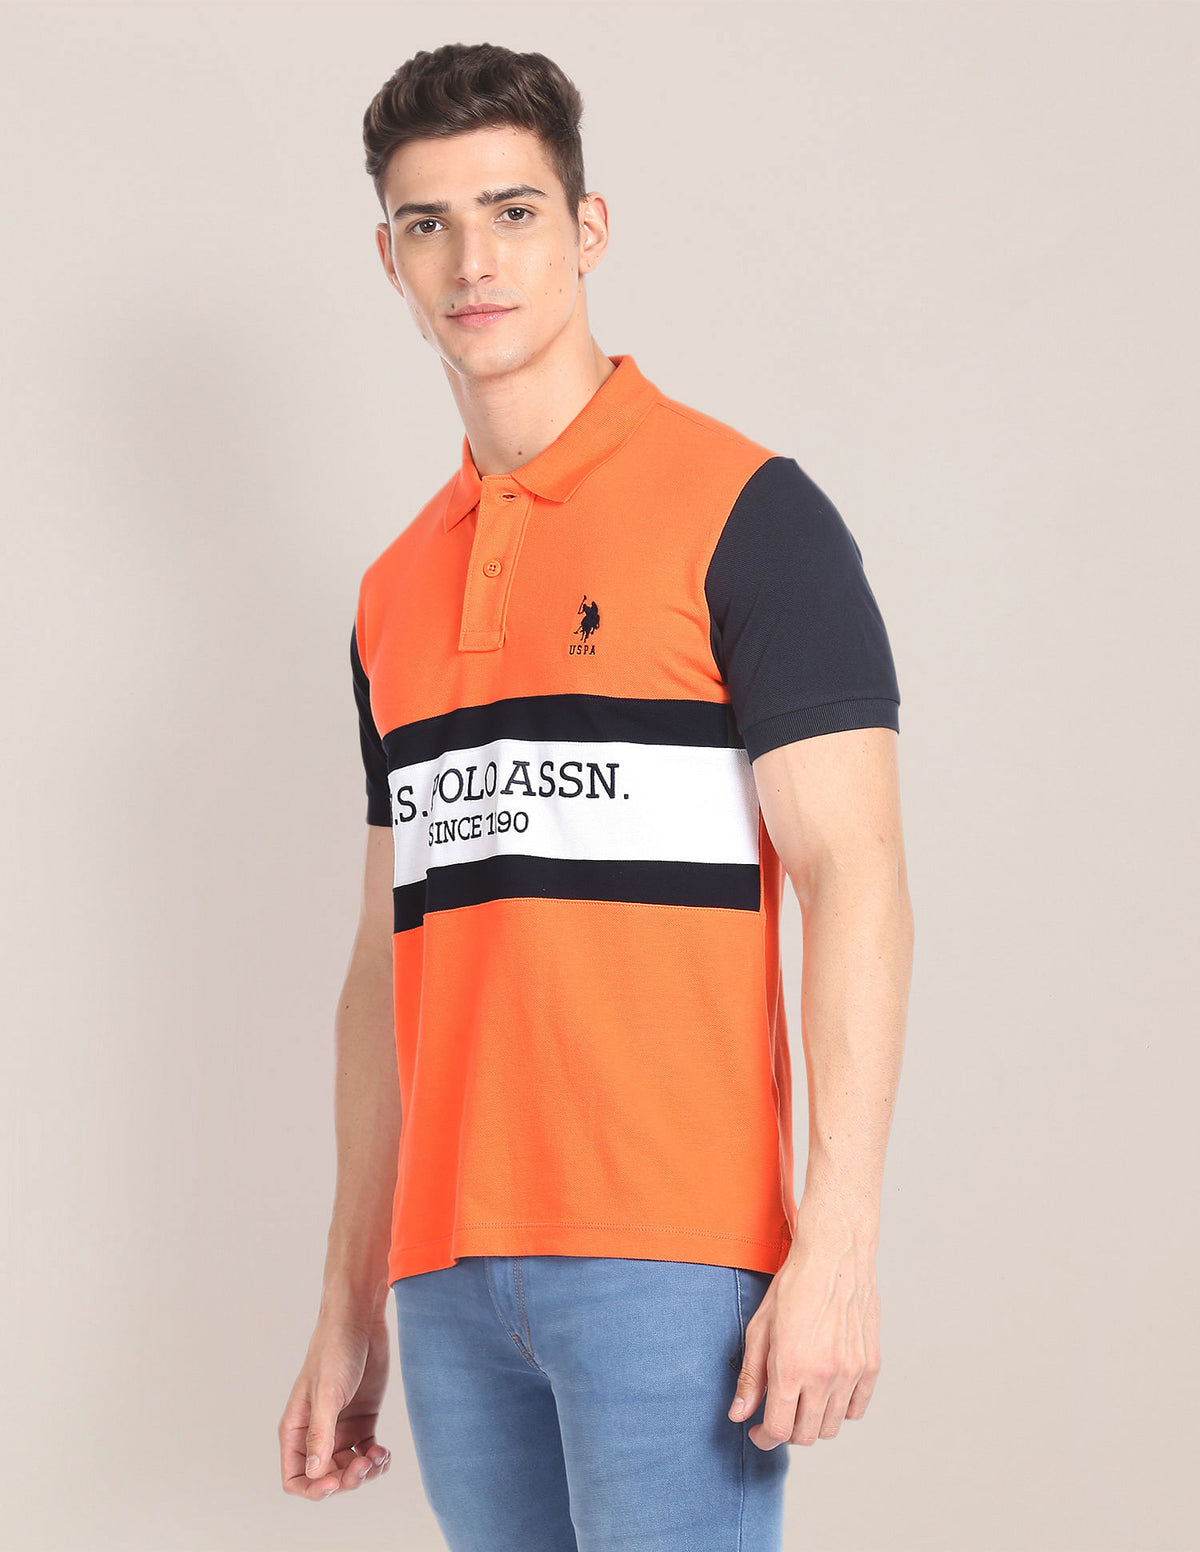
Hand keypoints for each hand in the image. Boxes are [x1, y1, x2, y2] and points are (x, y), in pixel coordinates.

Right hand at [279, 1311, 392, 1499]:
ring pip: (349, 1469)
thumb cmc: (335, 1350)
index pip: (296, 1477)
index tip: (335, 1481)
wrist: (360, 1320)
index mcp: (298, 1429)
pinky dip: (376, 1461)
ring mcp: (341, 1427)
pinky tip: (385, 1453)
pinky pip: (366, 1454)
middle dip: (346, 1479)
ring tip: (379, 1457)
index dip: (313, 1488)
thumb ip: (321, 1434)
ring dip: (365, 1472)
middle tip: (365, 1464)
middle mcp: (317, 1432)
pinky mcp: (362, 1419)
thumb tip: (315, 1473)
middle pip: (326, 1477)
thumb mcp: (327, 1393)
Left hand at [727, 1220, 880, 1448]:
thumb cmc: (793, 1286)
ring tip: (800, 1400)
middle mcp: (824, 1376)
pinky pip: (856, 1408)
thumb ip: (749, 1377)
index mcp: (791, 1368)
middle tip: (776, 1414)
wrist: (834, 1255)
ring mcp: (851, 1372)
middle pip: (806, 1435)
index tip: (758, 1431)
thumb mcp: (760, 1328)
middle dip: (786, 1432)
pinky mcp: (870, 1365)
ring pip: (831, 1427)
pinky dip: (840, 1410)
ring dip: (812, 1422)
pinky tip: (826, 1392)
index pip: (779, 1430)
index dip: (764, 1438)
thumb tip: (739, 1414)